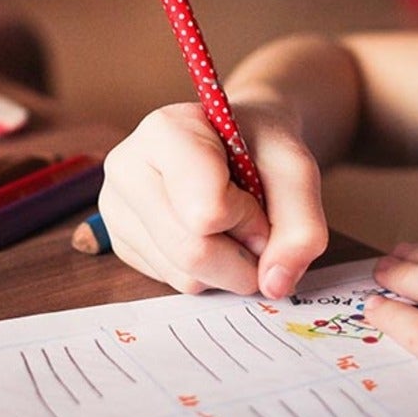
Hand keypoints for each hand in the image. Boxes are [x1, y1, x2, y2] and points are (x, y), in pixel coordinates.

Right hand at [99, 101, 327, 297]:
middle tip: (256, 227)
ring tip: (230, 225)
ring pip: (183, 275)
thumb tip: (274, 285)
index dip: (249, 218)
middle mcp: (126, 168)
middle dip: (242, 256)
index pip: (207, 211)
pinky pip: (172, 282)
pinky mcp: (120, 242)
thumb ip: (301, 226)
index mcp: (164, 132)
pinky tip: (206, 235)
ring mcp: (116, 208)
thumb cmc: (260, 146)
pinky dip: (206, 272)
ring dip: (227, 267)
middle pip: (192, 252)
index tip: (257, 196)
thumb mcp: (296, 170)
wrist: (234, 141)